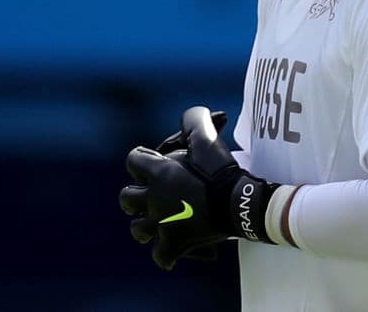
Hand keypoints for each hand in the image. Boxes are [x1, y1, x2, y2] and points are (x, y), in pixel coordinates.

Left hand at [119, 106, 278, 269]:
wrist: (241, 204)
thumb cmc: (222, 172)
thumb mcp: (209, 139)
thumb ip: (196, 121)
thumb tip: (195, 112)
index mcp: (158, 175)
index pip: (133, 160)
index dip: (143, 157)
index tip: (159, 159)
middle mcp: (153, 200)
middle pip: (126, 198)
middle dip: (136, 194)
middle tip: (153, 192)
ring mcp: (162, 225)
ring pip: (137, 228)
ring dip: (145, 223)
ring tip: (158, 219)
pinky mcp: (175, 245)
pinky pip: (161, 256)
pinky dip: (165, 253)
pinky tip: (172, 248)